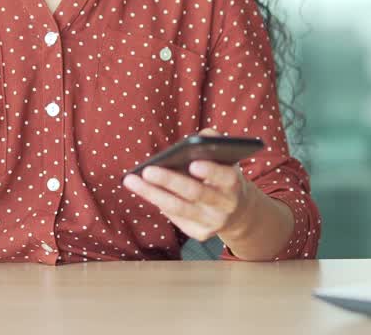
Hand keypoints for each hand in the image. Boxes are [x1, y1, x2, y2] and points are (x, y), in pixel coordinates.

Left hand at [122, 129, 259, 242]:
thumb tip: (200, 137)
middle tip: (147, 170)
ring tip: (132, 181)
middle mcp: (226, 205)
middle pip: (195, 193)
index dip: (210, 171)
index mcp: (234, 183)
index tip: (192, 163)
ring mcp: (214, 222)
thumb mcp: (226, 159)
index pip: (224, 177)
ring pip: (179, 208)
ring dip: (153, 194)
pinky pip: (176, 218)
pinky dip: (160, 204)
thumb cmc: (223, 175)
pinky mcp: (201, 234)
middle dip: (169, 181)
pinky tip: (147, 192)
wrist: (238, 210)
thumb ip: (214, 142)